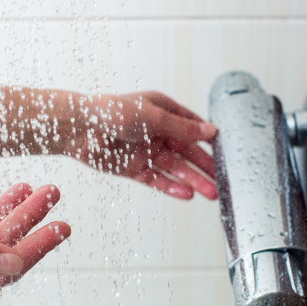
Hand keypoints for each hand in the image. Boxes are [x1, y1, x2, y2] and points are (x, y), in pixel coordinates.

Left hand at [61, 91, 217, 199]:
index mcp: (163, 110)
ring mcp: (145, 151)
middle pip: (186, 152)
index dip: (209, 140)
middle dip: (204, 167)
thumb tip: (211, 131)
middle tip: (223, 182)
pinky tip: (187, 195)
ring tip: (211, 194)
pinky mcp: (133, 168)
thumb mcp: (153, 117)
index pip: (192, 126)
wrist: (78, 128)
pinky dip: (171, 187)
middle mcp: (156, 131)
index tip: (227, 154)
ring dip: (193, 181)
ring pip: (174, 169)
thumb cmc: (112, 111)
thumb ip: (182, 127)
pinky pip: (157, 179)